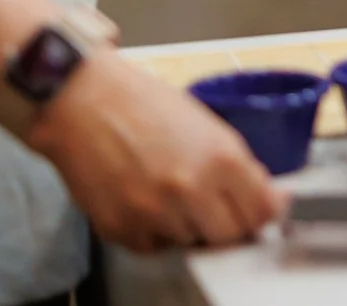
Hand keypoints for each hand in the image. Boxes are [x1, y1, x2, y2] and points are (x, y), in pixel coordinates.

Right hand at [27, 52, 287, 251]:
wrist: (83, 101)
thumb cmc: (145, 103)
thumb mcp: (206, 124)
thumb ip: (234, 165)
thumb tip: (260, 196)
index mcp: (221, 157)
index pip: (262, 212)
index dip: (263, 211)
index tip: (258, 209)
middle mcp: (190, 189)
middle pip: (230, 237)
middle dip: (229, 224)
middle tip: (218, 208)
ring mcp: (153, 213)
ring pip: (191, 243)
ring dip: (189, 226)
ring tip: (173, 195)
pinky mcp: (121, 228)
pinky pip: (153, 246)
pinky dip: (156, 232)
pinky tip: (147, 202)